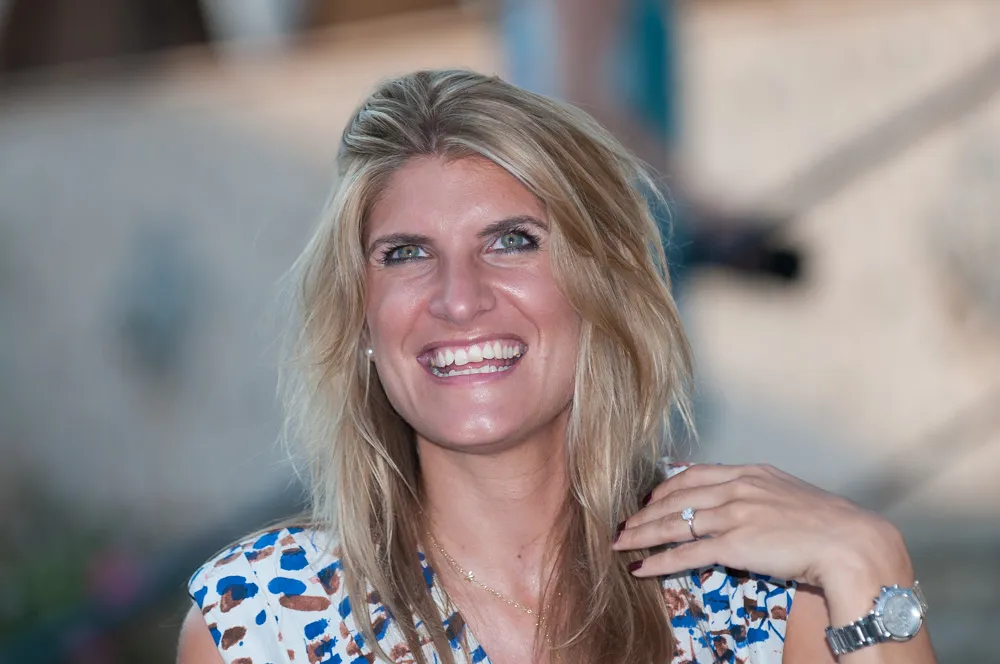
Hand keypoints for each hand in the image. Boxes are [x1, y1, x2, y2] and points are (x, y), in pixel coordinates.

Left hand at [612, 464, 910, 589]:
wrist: (851, 543)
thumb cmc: (830, 525)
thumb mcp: (791, 495)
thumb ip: (763, 495)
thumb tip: (750, 507)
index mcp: (750, 473)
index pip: (694, 475)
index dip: (666, 487)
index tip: (650, 497)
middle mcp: (737, 488)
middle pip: (676, 498)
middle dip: (645, 512)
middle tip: (623, 522)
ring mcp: (733, 516)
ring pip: (674, 523)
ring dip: (642, 534)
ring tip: (621, 542)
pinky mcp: (733, 545)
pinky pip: (685, 553)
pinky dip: (658, 561)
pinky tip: (641, 566)